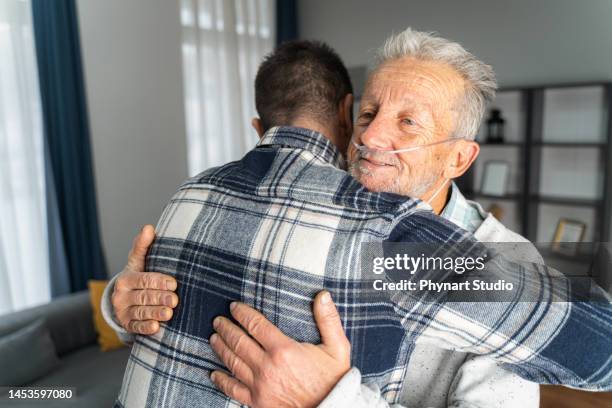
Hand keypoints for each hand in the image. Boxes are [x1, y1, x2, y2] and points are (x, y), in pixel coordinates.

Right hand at [112, 225, 178, 333]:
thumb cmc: (138, 276)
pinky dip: (145, 328)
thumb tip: (148, 227)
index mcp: (126, 278)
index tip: (174, 283)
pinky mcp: (127, 325)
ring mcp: (123, 311)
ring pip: (141, 312)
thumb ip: (142, 246)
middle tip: (175, 300)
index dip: (159, 281)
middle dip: (160, 298)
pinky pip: (136, 327)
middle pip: (144, 296)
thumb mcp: (138, 262)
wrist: (125, 299)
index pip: (144, 279)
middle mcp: (121, 295)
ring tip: (169, 313)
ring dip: (155, 313)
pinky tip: (155, 327)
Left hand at [210, 291, 350, 407]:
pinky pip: (233, 389)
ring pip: (233, 362)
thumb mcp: (337, 347)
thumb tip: (323, 295)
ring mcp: (260, 386)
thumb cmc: (334, 380)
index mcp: (284, 349)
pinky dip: (221, 380)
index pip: (256, 325)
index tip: (234, 307)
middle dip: (226, 328)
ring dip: (221, 348)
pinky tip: (214, 373)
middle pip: (239, 342)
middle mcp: (267, 366)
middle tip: (218, 320)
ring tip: (214, 338)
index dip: (242, 314)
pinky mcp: (257, 402)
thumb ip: (328, 319)